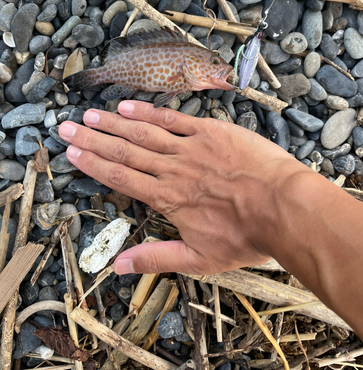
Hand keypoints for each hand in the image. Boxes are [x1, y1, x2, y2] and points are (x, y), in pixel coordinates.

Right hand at [58, 101, 307, 275]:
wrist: (285, 207)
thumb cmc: (246, 235)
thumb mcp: (200, 259)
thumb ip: (156, 258)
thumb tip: (117, 266)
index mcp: (166, 198)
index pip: (120, 177)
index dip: (93, 164)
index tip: (72, 153)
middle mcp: (171, 169)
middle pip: (124, 151)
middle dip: (93, 139)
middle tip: (67, 128)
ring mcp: (190, 147)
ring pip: (143, 132)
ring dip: (114, 123)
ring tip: (89, 115)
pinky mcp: (210, 131)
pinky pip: (173, 118)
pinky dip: (149, 111)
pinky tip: (129, 106)